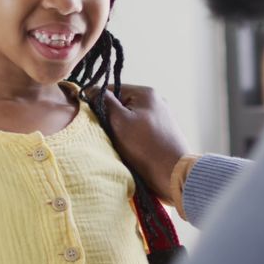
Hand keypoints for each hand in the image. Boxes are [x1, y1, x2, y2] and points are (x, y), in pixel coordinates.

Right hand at [97, 85, 190, 201]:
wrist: (173, 173)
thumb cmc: (145, 146)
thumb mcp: (119, 121)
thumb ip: (104, 102)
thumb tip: (90, 90)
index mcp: (146, 93)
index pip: (112, 89)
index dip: (99, 103)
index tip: (93, 119)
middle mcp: (156, 101)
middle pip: (122, 105)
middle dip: (112, 118)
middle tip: (109, 134)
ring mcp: (161, 117)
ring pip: (130, 118)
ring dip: (121, 130)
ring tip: (121, 144)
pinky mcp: (163, 133)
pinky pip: (140, 130)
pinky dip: (133, 138)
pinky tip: (132, 149)